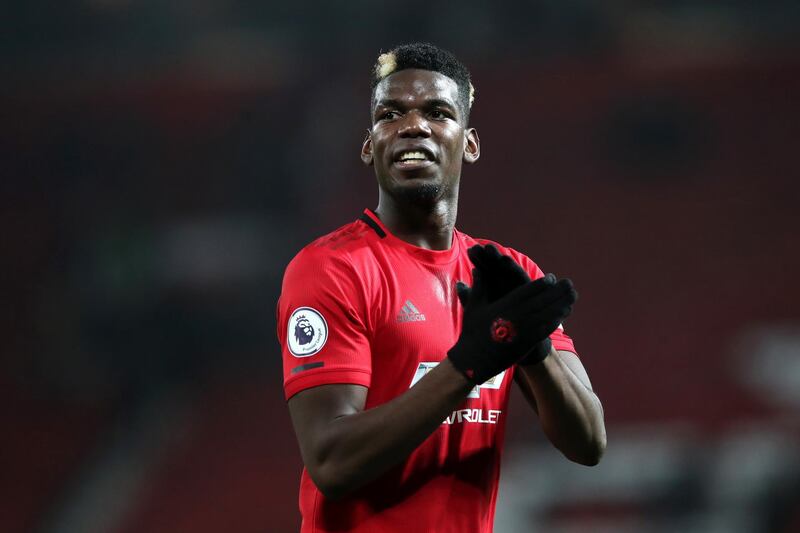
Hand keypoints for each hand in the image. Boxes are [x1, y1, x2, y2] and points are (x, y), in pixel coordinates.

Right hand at [447, 266, 576, 384]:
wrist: (473, 360)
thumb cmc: (472, 332)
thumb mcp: (473, 307)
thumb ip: (479, 287)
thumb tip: (478, 270)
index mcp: (504, 306)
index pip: (527, 291)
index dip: (542, 284)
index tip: (552, 278)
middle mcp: (516, 317)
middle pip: (542, 301)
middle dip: (557, 292)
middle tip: (569, 284)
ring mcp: (523, 331)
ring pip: (547, 315)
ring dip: (561, 305)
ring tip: (572, 297)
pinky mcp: (526, 343)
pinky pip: (545, 330)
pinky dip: (556, 321)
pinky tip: (564, 315)